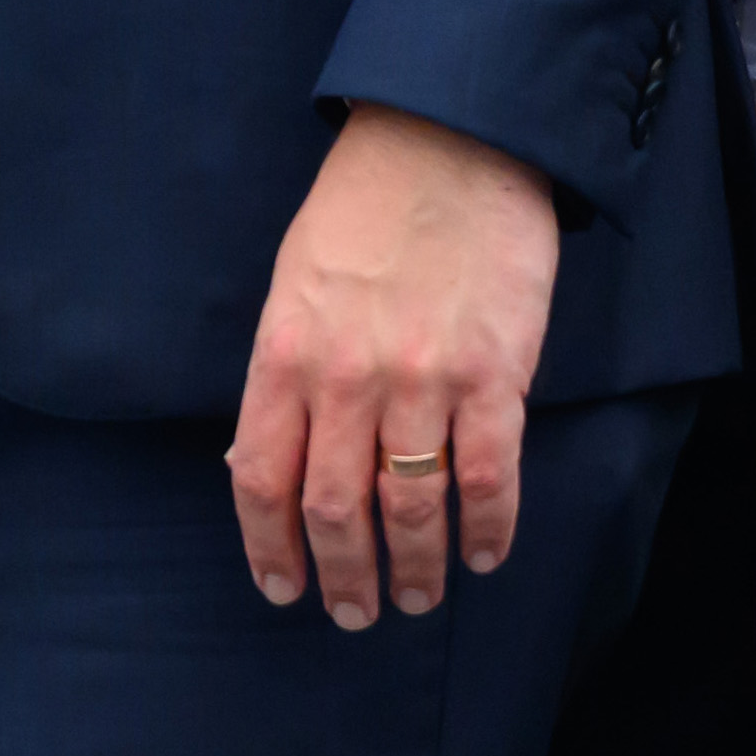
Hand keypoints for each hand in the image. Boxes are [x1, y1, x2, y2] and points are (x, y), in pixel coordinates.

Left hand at [226, 103, 557, 630]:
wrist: (449, 141)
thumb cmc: (364, 208)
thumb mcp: (294, 283)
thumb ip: (284, 371)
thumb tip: (265, 457)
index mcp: (285, 352)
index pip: (260, 477)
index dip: (270, 547)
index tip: (282, 589)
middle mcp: (345, 377)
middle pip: (334, 509)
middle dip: (343, 577)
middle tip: (355, 614)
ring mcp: (422, 380)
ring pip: (411, 508)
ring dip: (415, 569)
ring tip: (420, 598)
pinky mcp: (495, 375)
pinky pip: (487, 478)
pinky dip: (488, 531)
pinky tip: (486, 555)